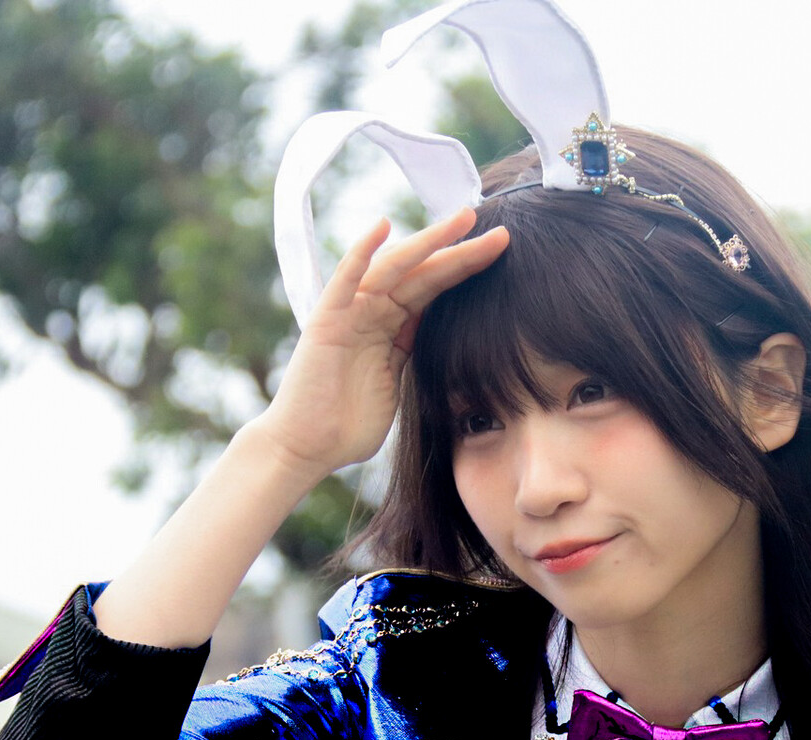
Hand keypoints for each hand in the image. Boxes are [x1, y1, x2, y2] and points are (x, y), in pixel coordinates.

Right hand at [252, 207, 510, 474]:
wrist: (307, 449)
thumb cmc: (348, 428)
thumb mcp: (399, 388)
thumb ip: (418, 359)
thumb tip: (457, 351)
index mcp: (394, 330)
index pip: (436, 290)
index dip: (468, 269)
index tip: (503, 251)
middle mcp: (373, 313)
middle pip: (424, 273)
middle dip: (461, 251)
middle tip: (499, 230)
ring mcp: (350, 313)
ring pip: (394, 268)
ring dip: (428, 242)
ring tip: (463, 219)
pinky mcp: (327, 320)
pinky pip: (346, 280)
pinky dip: (362, 252)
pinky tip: (382, 226)